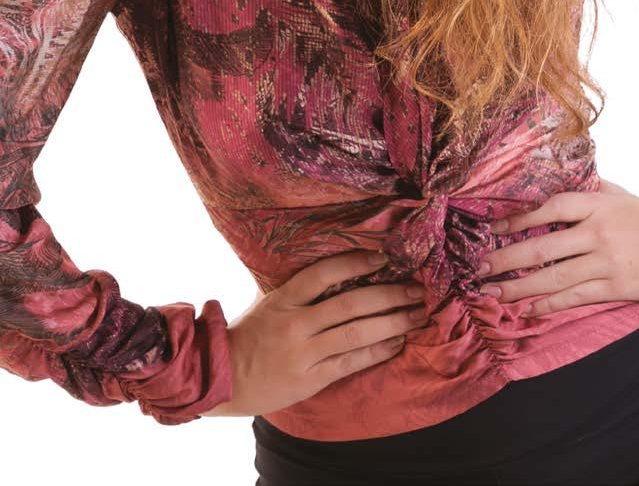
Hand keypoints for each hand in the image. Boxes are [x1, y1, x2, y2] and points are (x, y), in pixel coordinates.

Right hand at [202, 249, 427, 417]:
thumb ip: (296, 288)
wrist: (221, 377)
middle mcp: (295, 324)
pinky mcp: (310, 379)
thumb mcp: (266, 302)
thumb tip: (333, 267)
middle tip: (416, 289)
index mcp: (283, 298)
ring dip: (393, 322)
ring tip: (417, 315)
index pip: (324, 273)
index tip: (382, 258)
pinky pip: (351, 363)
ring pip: (356, 334)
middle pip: (350, 304)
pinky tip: (398, 341)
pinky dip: (378, 351)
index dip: (355, 263)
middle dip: (389, 295)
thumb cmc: (247, 334)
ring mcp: (304, 353)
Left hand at [476, 177, 638, 317]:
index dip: (518, 218)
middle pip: (542, 247)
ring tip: (493, 292)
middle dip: (506, 259)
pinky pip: (575, 297)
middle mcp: (597, 232)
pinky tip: (527, 309)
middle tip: (479, 267)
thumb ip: (585, 188)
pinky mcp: (616, 286)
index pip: (548, 208)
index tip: (492, 228)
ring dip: (519, 286)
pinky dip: (548, 304)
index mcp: (594, 204)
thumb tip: (551, 177)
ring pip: (554, 277)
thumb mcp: (615, 193)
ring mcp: (606, 261)